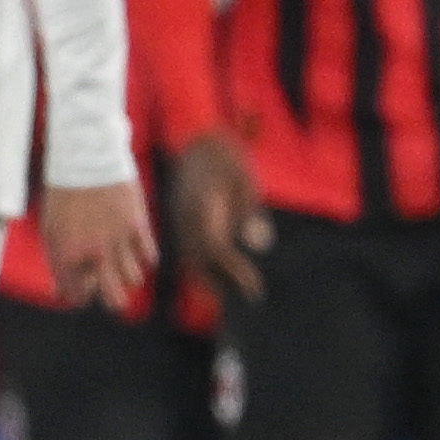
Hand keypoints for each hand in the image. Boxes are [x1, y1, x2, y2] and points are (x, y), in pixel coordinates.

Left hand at [41, 178, 157, 308]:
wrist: (85, 158)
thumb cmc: (64, 195)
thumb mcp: (51, 232)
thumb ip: (57, 265)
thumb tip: (61, 294)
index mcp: (67, 256)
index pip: (78, 297)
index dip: (80, 293)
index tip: (82, 280)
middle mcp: (95, 253)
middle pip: (115, 300)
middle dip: (112, 299)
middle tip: (107, 287)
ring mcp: (119, 240)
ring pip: (134, 279)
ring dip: (126, 274)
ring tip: (119, 259)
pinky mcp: (138, 225)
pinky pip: (150, 257)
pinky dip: (144, 257)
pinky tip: (133, 246)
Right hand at [169, 134, 271, 301]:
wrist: (199, 139)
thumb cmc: (228, 159)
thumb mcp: (246, 181)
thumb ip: (251, 212)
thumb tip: (259, 244)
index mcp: (203, 209)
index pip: (217, 251)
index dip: (235, 272)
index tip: (254, 287)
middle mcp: (186, 219)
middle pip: (199, 263)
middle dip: (222, 285)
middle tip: (248, 299)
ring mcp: (180, 220)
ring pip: (191, 259)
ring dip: (210, 280)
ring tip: (234, 296)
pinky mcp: (180, 219)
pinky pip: (188, 249)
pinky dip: (202, 266)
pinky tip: (218, 277)